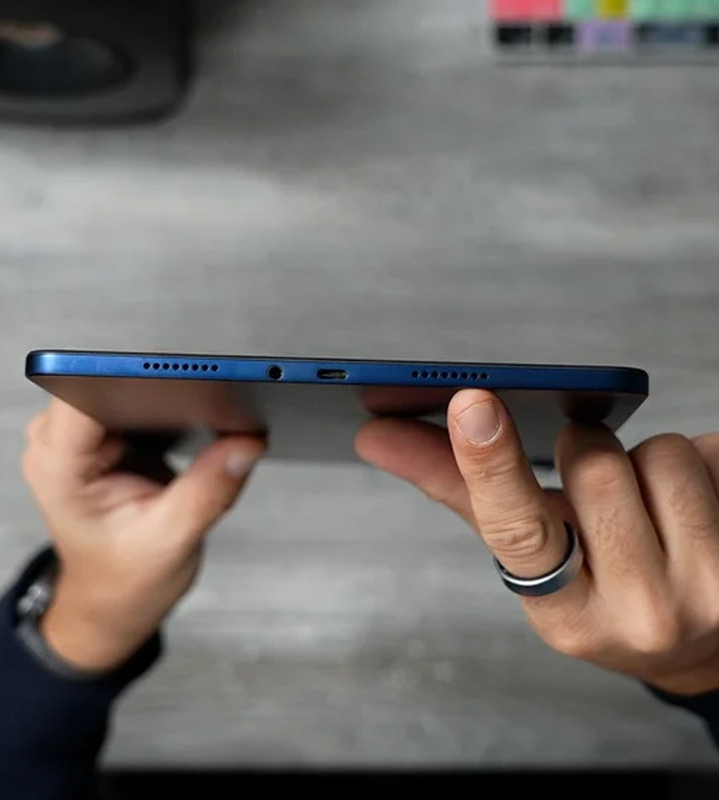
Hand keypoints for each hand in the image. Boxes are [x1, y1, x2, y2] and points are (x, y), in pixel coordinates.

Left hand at [22, 399, 265, 671]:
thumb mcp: (172, 541)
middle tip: (212, 398)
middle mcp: (62, 444)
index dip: (132, 376)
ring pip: (128, 385)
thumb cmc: (123, 581)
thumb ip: (210, 489)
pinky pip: (140, 399)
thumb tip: (246, 442)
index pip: (85, 392)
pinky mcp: (109, 436)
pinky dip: (173, 406)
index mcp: (60, 468)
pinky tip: (197, 420)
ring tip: (208, 412)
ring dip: (170, 395)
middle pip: (110, 380)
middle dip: (164, 385)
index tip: (179, 374)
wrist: (113, 601)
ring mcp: (84, 438)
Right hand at [357, 389, 718, 695]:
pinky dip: (699, 460)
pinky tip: (694, 504)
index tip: (470, 402)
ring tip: (647, 503)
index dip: (489, 463)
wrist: (699, 644)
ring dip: (647, 460)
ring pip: (660, 455)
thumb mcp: (526, 551)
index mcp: (559, 610)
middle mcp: (636, 614)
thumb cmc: (596, 586)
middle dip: (590, 452)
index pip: (515, 530)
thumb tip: (374, 435)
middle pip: (596, 464)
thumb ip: (450, 484)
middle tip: (596, 484)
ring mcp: (707, 593)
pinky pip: (712, 452)